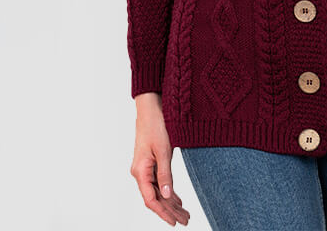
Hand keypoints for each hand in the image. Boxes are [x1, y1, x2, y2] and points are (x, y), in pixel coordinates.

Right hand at [130, 92, 189, 225]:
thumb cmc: (156, 125)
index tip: (175, 223)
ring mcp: (145, 168)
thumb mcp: (163, 150)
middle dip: (170, 211)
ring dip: (171, 203)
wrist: (151, 107)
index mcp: (140, 171)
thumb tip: (168, 196)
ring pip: (158, 191)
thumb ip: (165, 174)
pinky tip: (177, 199)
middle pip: (156, 198)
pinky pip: (159, 182)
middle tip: (186, 220)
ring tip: (185, 213)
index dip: (163, 213)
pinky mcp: (151, 162)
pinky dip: (169, 191)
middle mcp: (141, 172)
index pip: (151, 199)